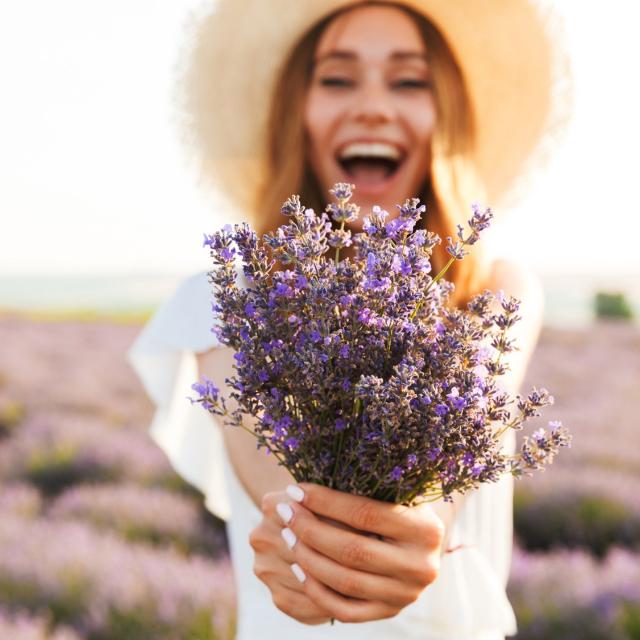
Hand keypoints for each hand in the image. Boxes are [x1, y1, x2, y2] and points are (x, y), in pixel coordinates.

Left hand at [252, 483, 445, 623]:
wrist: (421, 545)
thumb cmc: (400, 507)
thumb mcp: (398, 494)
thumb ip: (368, 488)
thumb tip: (314, 480)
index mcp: (425, 529)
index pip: (365, 514)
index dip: (326, 502)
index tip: (296, 490)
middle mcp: (421, 567)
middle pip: (353, 550)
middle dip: (311, 529)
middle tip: (285, 511)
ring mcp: (405, 595)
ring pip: (345, 581)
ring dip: (308, 557)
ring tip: (286, 534)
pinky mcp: (388, 613)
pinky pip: (345, 610)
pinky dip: (316, 590)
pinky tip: (297, 567)